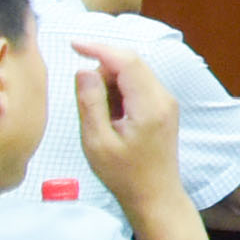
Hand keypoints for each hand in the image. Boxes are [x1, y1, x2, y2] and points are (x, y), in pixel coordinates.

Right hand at [79, 44, 190, 226]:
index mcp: (150, 104)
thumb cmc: (124, 175)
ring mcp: (166, 102)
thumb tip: (84, 70)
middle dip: (102, 72)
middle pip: (131, 64)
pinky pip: (138, 87)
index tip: (73, 44)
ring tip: (102, 120)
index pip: (127, 61)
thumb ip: (90, 102)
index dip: (99, 48)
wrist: (155, 196)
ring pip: (133, 75)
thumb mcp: (97, 141)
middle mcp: (164, 98)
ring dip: (110, 86)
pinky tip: (112, 120)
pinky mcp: (163, 108)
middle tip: (88, 104)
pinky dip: (119, 94)